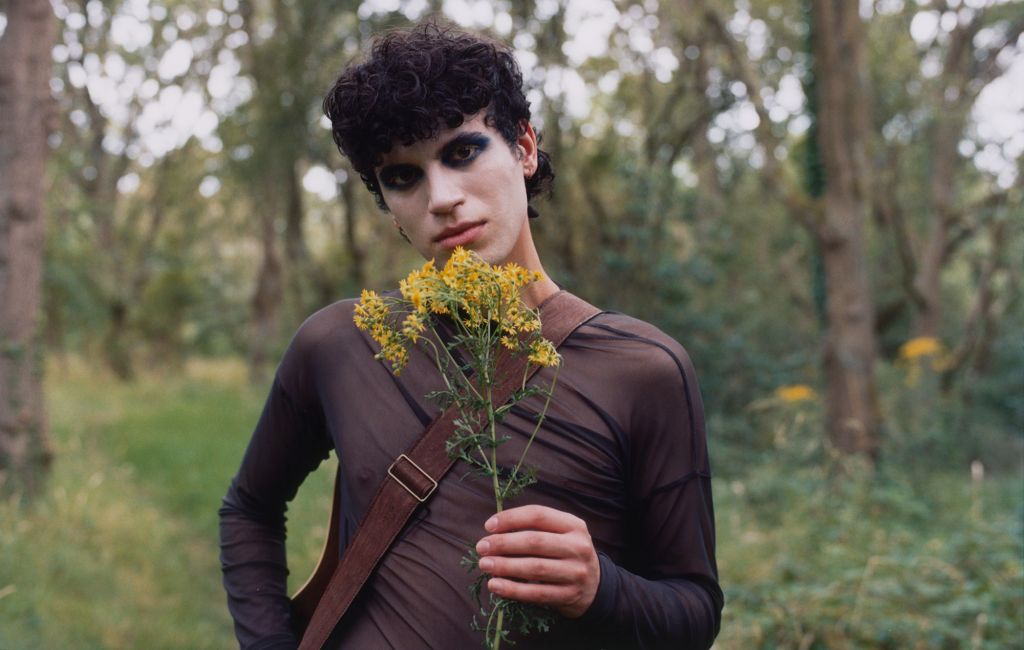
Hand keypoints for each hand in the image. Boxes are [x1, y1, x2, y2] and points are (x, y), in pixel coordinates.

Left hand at [475, 504, 599, 617]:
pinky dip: (513, 589)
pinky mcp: (569, 595)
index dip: (511, 518)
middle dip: (503, 543)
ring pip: (535, 568)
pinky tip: (495, 585)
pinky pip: (536, 593)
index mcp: (574, 525)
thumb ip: (535, 528)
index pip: (538, 515)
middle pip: (535, 541)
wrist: (595, 586)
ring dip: (505, 566)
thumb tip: (494, 529)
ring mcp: (576, 572)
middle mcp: (578, 547)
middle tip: (481, 547)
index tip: (489, 526)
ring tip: (484, 565)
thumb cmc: (566, 554)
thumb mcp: (561, 534)